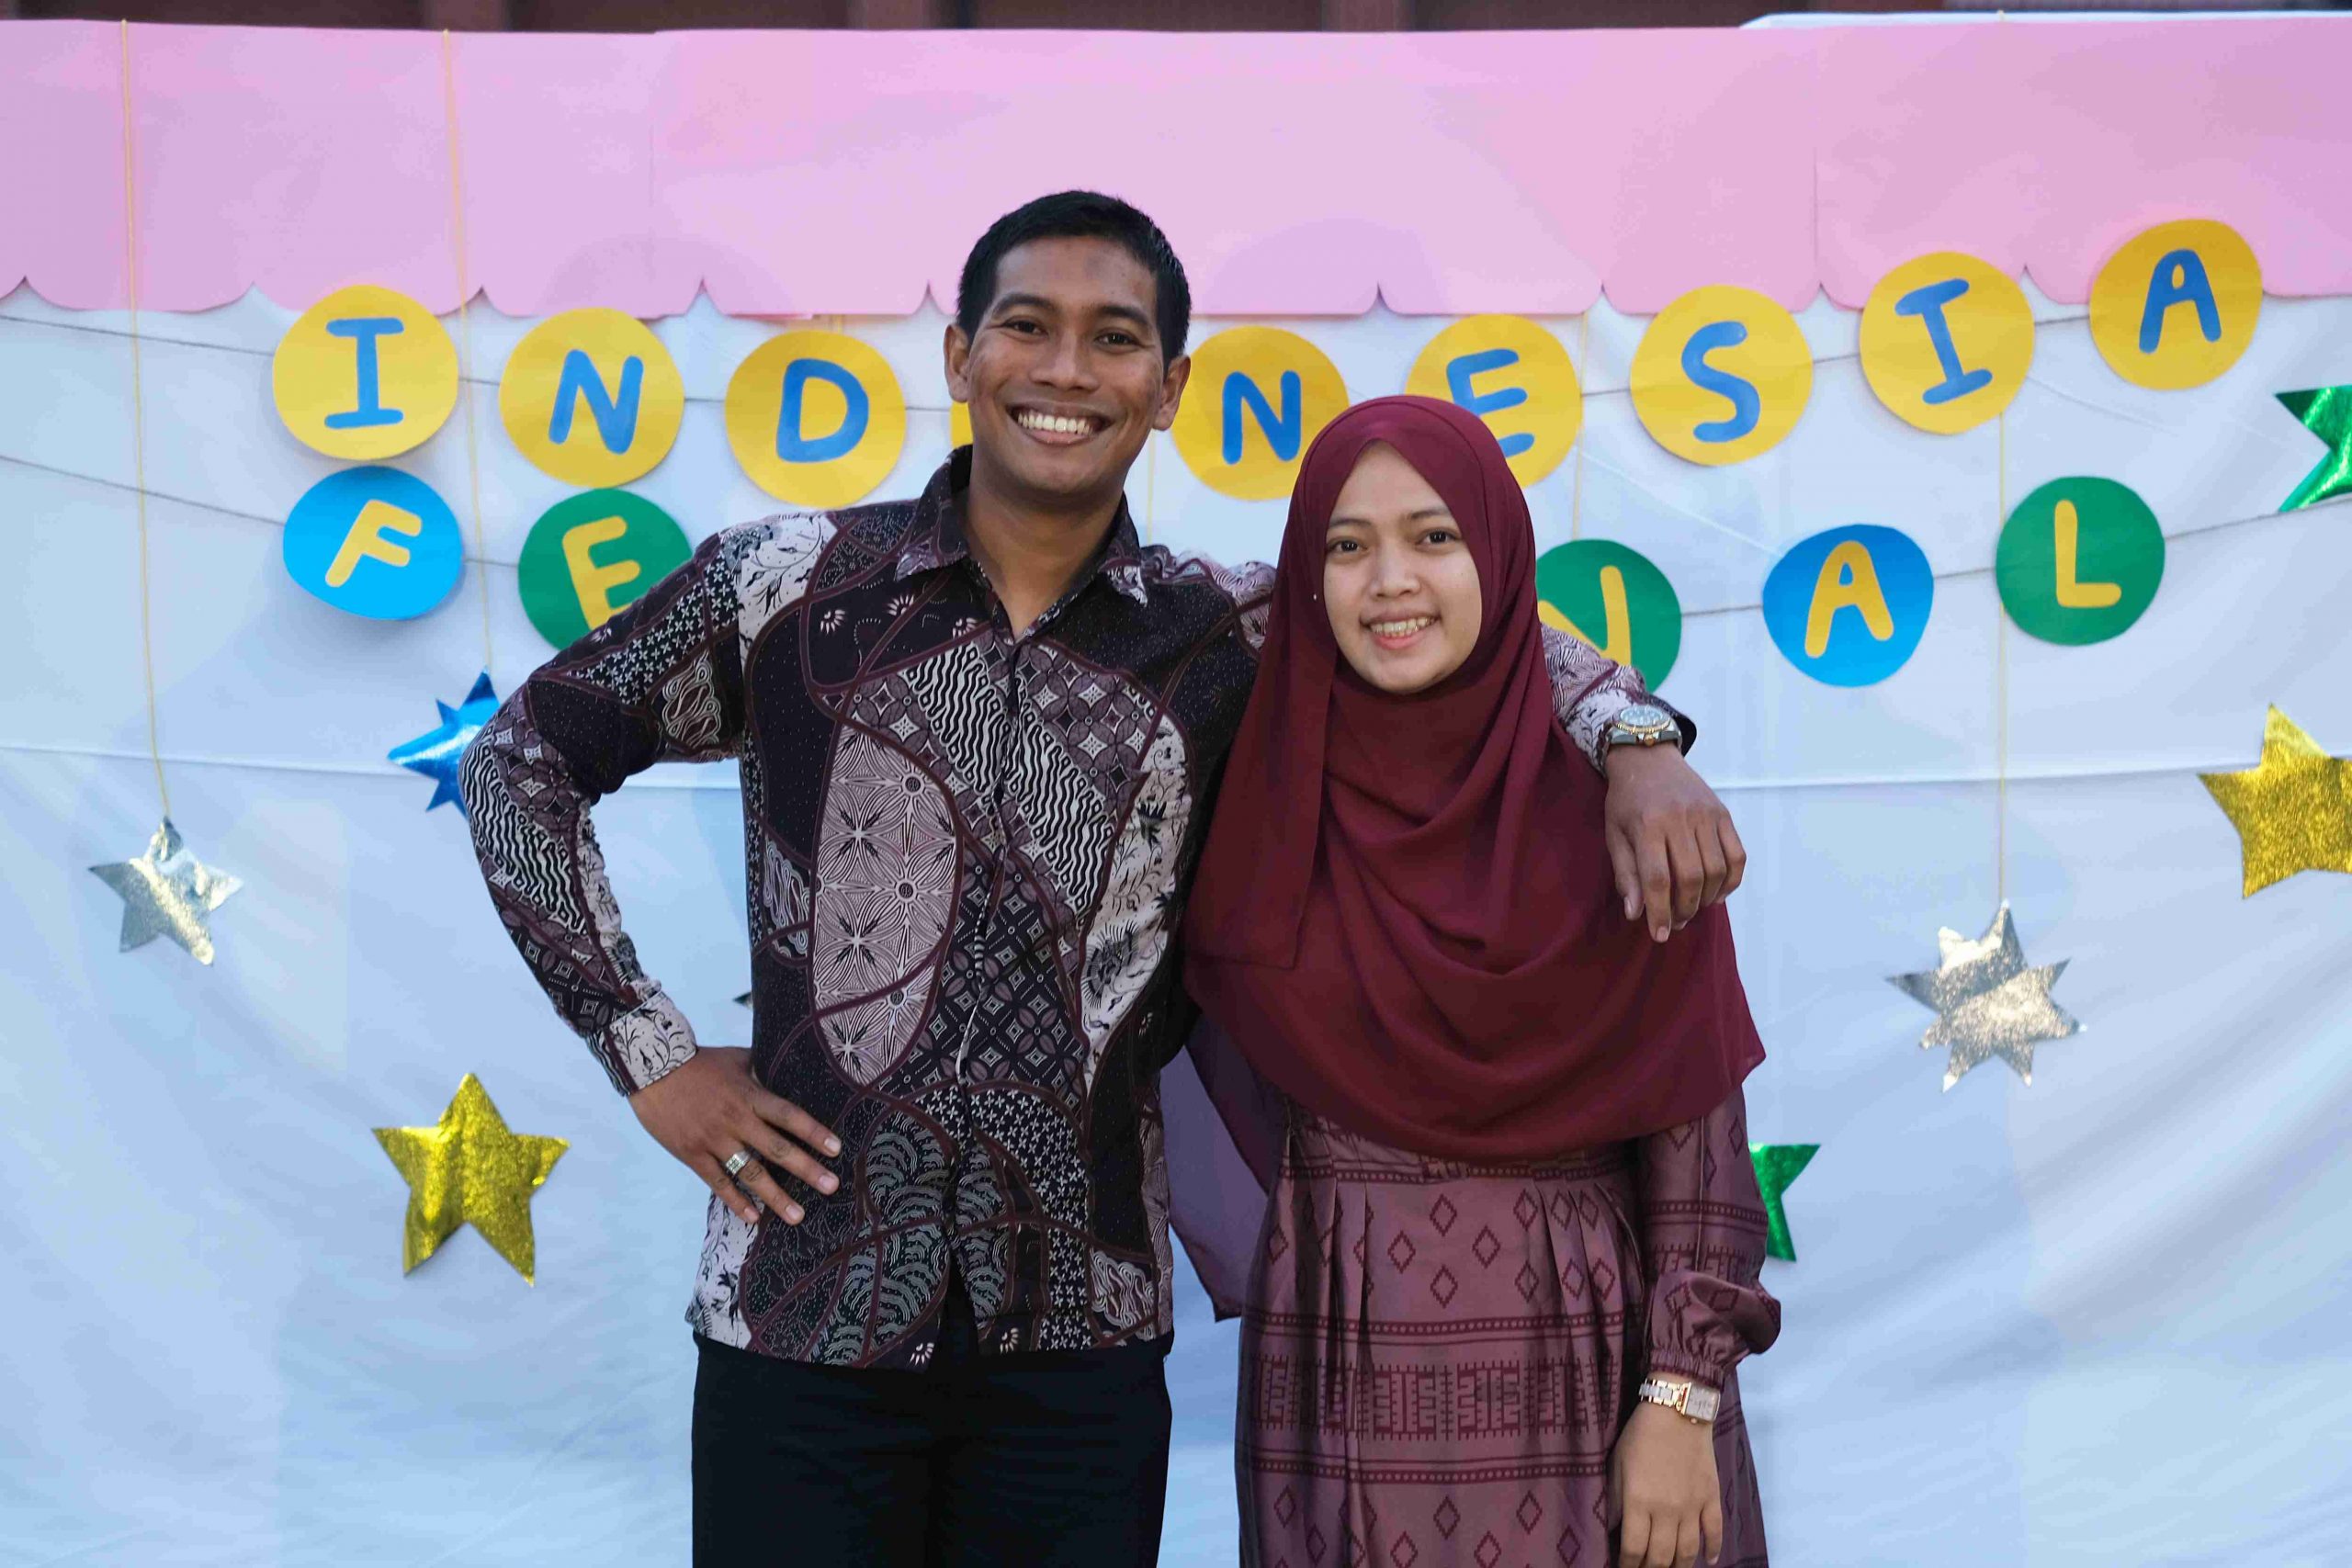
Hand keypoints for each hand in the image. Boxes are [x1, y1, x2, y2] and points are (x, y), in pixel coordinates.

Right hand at [629, 1047, 840, 1225]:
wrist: (652, 1070)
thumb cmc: (699, 1062)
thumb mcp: (736, 1058)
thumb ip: (762, 1067)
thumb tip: (787, 1064)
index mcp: (750, 1095)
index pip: (789, 1116)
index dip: (813, 1132)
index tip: (835, 1149)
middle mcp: (736, 1120)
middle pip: (777, 1149)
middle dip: (807, 1170)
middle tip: (831, 1187)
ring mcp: (714, 1140)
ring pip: (750, 1173)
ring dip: (776, 1197)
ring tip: (798, 1216)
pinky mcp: (692, 1155)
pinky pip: (718, 1182)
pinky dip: (736, 1202)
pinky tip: (753, 1218)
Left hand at [1602, 745, 1744, 942]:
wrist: (1649, 758)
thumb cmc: (1627, 801)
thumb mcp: (1614, 835)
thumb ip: (1626, 874)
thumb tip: (1636, 914)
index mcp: (1647, 825)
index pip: (1657, 879)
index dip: (1659, 912)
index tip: (1660, 934)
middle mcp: (1680, 818)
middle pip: (1690, 878)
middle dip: (1684, 909)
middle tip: (1677, 922)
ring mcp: (1706, 815)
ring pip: (1716, 870)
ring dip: (1706, 899)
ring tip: (1693, 908)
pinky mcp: (1723, 813)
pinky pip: (1737, 856)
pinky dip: (1731, 881)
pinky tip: (1717, 894)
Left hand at [1609, 1400, 1723, 1567]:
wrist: (1678, 1410)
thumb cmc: (1640, 1434)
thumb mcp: (1617, 1464)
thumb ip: (1614, 1499)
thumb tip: (1612, 1528)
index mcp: (1639, 1502)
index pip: (1634, 1549)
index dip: (1628, 1565)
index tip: (1624, 1567)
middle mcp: (1667, 1511)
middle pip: (1661, 1557)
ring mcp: (1692, 1506)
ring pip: (1688, 1551)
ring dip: (1679, 1566)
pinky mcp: (1711, 1497)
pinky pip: (1715, 1531)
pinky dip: (1714, 1549)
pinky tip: (1710, 1560)